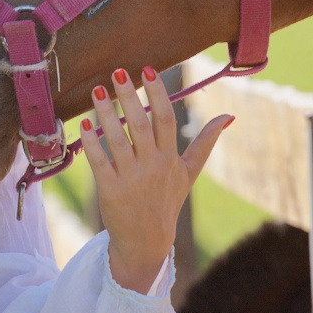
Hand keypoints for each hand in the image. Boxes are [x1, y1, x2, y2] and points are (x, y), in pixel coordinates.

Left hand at [81, 65, 231, 293]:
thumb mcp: (189, 173)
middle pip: (141, 125)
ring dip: (106, 114)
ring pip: (118, 140)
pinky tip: (83, 124)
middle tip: (117, 73)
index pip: (165, 119)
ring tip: (96, 91)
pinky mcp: (111, 191)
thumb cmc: (167, 202)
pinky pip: (100, 162)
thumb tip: (229, 117)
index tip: (147, 70)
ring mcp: (131, 179)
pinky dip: (92, 144)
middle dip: (130, 97)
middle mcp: (153, 166)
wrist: (146, 242)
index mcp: (170, 158)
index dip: (157, 94)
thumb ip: (206, 143)